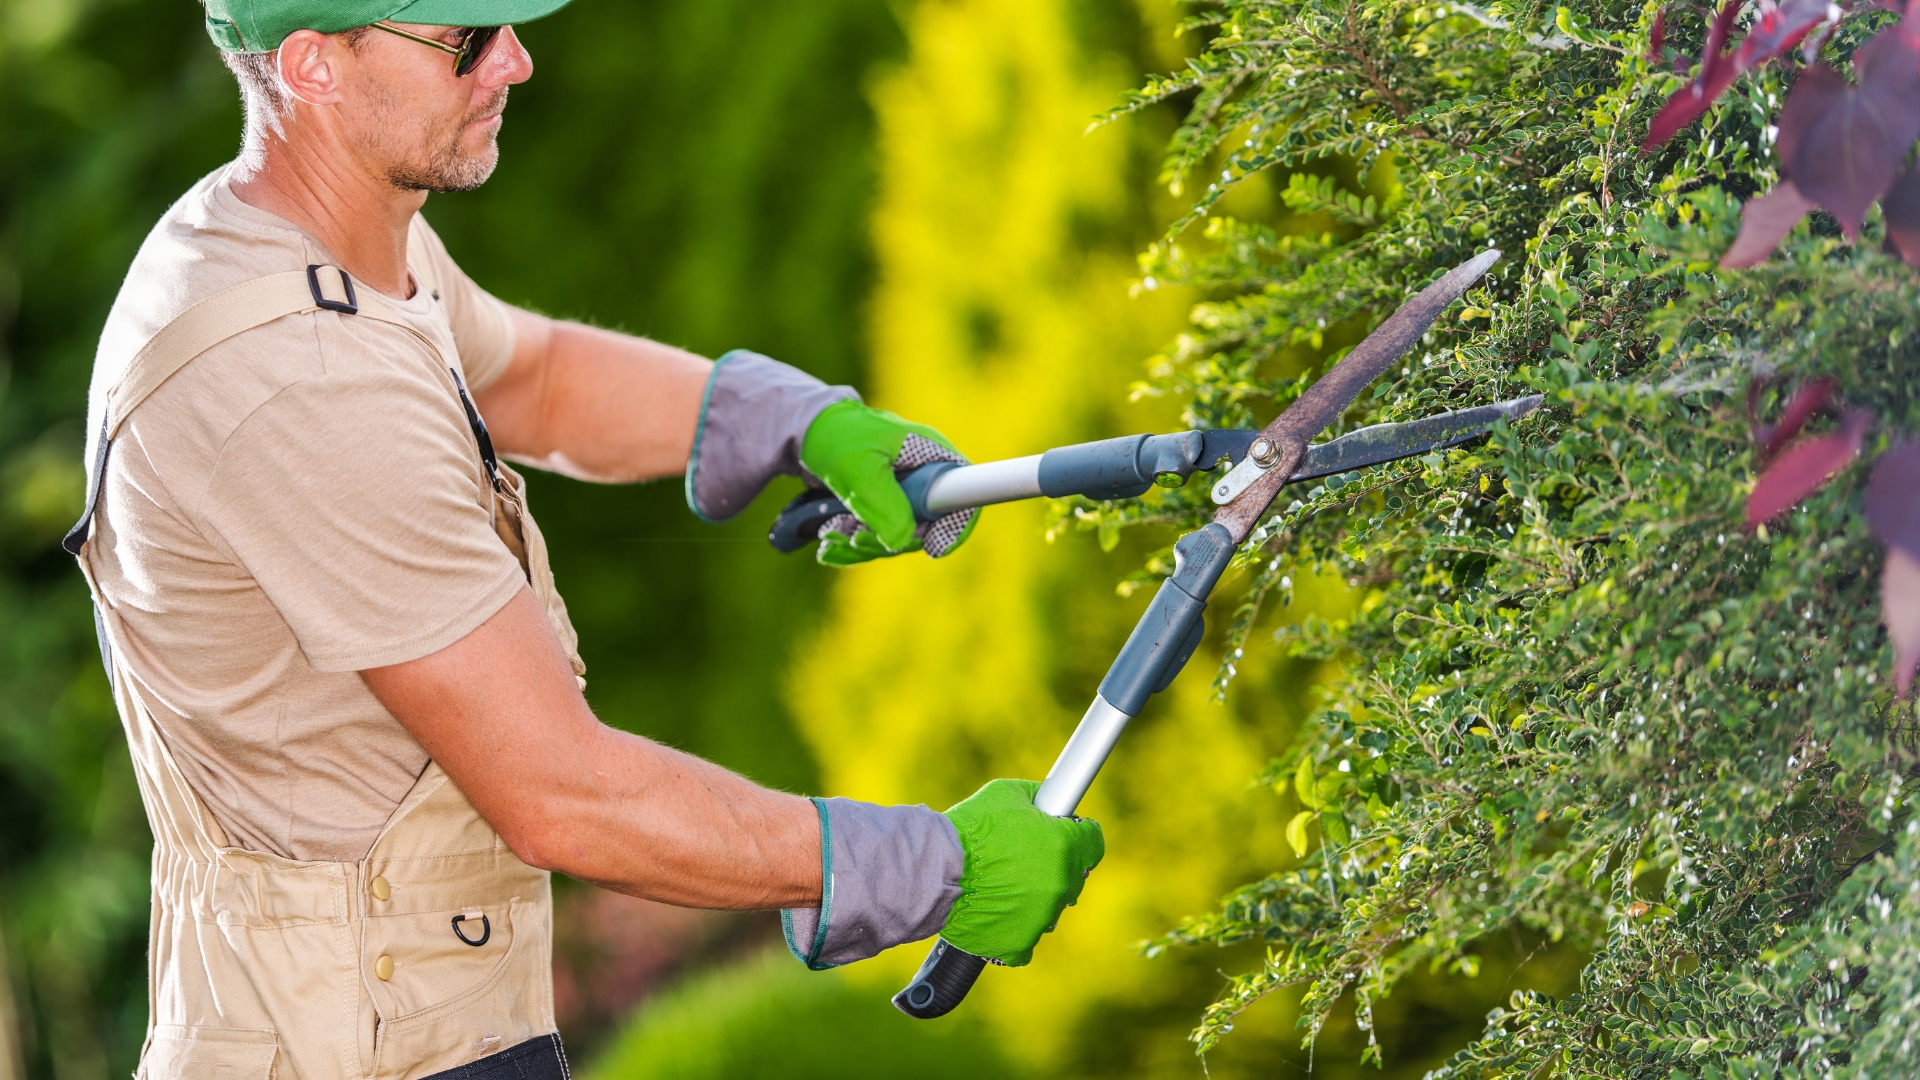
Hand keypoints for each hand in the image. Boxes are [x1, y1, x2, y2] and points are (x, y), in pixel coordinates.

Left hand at [798, 400, 978, 565]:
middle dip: (888, 541)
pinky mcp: (883, 505)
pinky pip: (877, 535)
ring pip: (898, 536)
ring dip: (862, 545)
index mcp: (930, 457)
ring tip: (829, 536)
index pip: (963, 497)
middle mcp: (923, 477)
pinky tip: (828, 544)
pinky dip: (852, 545)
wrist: (810, 429)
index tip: (932, 548)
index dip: (955, 527)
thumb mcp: (858, 469)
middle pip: (926, 526)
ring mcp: (904, 493)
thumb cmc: (838, 437)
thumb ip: (883, 505)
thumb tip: (901, 543)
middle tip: (852, 540)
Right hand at [938, 778, 1104, 965]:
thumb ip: (1038, 796)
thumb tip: (1052, 797)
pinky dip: (1015, 927)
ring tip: (1002, 882)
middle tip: (1022, 857)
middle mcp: (1061, 883)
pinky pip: (1027, 938)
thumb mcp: (1007, 794)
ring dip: (1035, 895)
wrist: (935, 869)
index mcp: (1065, 845)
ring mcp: (1043, 917)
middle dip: (1054, 865)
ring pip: (1050, 906)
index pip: (1093, 841)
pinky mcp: (1020, 944)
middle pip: (1073, 874)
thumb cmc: (970, 830)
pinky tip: (998, 910)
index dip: (1075, 834)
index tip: (1060, 834)